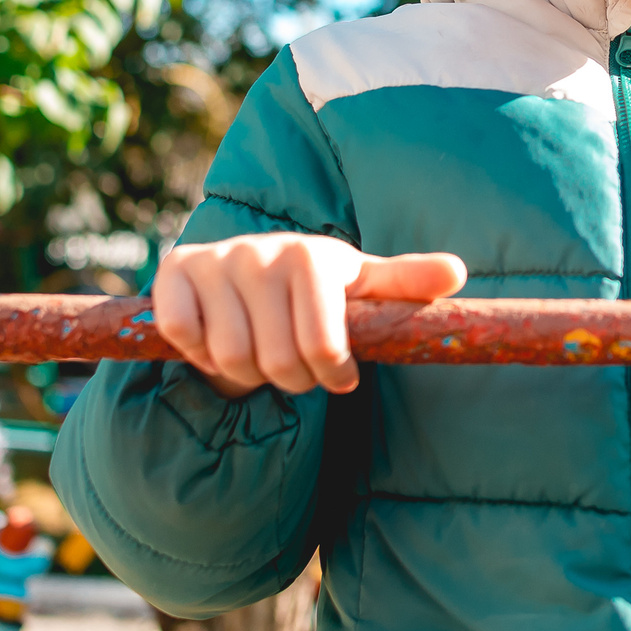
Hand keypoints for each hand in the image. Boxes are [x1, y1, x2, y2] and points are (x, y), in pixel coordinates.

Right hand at [151, 234, 466, 397]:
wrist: (244, 274)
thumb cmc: (315, 291)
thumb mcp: (361, 287)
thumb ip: (405, 282)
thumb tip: (458, 271)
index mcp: (312, 255)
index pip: (323, 348)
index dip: (331, 376)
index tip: (338, 378)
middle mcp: (259, 251)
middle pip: (275, 361)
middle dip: (290, 379)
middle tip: (294, 368)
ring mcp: (213, 260)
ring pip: (229, 355)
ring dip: (246, 372)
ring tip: (260, 354)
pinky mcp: (172, 274)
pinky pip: (183, 336)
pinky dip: (199, 353)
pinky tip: (217, 340)